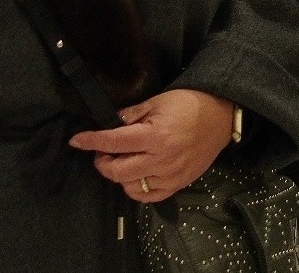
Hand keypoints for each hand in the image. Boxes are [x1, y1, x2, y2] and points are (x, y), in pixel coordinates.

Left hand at [68, 88, 235, 202]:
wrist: (221, 116)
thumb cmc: (189, 104)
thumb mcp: (158, 101)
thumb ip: (132, 114)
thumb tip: (110, 123)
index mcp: (155, 135)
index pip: (113, 142)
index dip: (91, 141)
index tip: (77, 141)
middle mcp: (161, 159)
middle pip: (118, 171)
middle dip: (103, 162)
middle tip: (103, 153)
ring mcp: (171, 174)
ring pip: (131, 187)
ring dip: (120, 176)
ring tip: (123, 162)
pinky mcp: (179, 183)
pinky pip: (149, 196)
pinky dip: (137, 189)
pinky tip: (137, 176)